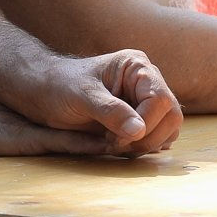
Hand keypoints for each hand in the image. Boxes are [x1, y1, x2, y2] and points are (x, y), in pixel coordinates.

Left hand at [0, 50, 182, 156]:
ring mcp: (146, 102)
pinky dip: (141, 149)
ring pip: (168, 131)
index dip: (145, 123)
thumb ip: (109, 111)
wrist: (43, 95)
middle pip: (172, 117)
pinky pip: (157, 140)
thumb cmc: (58, 87)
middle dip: (147, 137)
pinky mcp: (143, 120)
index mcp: (136, 67)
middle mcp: (147, 82)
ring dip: (144, 146)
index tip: (118, 137)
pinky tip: (117, 146)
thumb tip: (139, 130)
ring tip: (112, 144)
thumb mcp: (81, 97)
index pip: (161, 100)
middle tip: (115, 144)